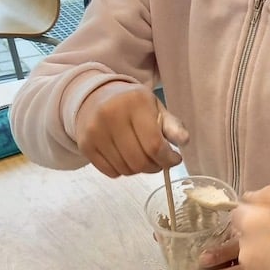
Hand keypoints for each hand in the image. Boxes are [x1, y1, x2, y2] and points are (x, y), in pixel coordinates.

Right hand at [74, 82, 188, 176]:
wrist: (94, 96)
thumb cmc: (132, 103)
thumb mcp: (155, 106)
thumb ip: (172, 124)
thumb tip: (184, 141)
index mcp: (135, 102)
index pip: (154, 144)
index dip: (168, 158)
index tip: (175, 159)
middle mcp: (111, 115)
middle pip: (139, 161)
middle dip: (156, 167)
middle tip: (160, 161)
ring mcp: (95, 132)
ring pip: (126, 169)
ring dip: (140, 170)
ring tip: (144, 158)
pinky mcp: (85, 145)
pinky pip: (111, 172)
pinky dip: (123, 171)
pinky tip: (127, 158)